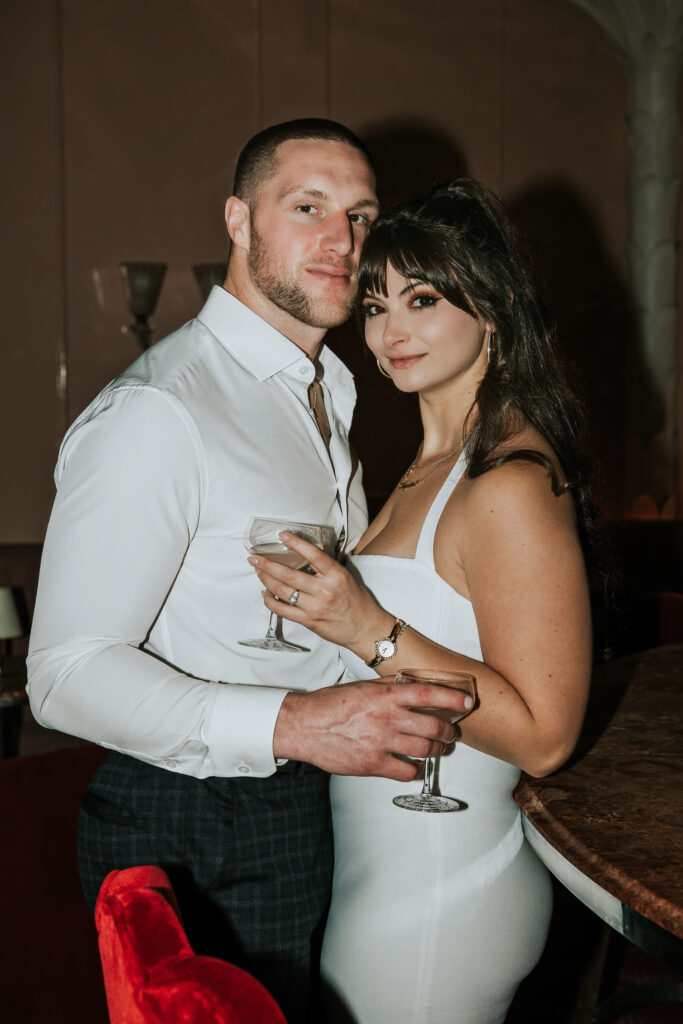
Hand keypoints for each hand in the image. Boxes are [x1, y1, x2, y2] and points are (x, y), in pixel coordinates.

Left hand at [248, 530, 389, 652]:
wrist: (364, 629)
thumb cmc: (357, 601)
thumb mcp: (345, 577)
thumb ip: (325, 567)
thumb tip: (304, 554)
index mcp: (336, 575)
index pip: (313, 554)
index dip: (295, 542)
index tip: (281, 535)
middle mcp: (324, 590)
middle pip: (288, 574)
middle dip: (267, 565)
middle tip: (254, 558)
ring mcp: (314, 607)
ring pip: (282, 591)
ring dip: (266, 580)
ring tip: (258, 571)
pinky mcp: (308, 621)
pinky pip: (282, 610)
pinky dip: (270, 601)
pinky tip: (265, 594)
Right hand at [273, 678, 473, 781]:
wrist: (304, 726)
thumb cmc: (330, 705)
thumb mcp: (363, 687)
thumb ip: (389, 688)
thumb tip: (412, 686)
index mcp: (385, 696)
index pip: (428, 694)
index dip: (452, 699)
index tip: (466, 702)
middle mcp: (387, 718)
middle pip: (433, 726)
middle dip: (448, 731)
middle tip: (451, 733)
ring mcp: (381, 742)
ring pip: (425, 749)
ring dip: (438, 751)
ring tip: (439, 749)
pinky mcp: (373, 764)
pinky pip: (406, 771)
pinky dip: (415, 770)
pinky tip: (415, 766)